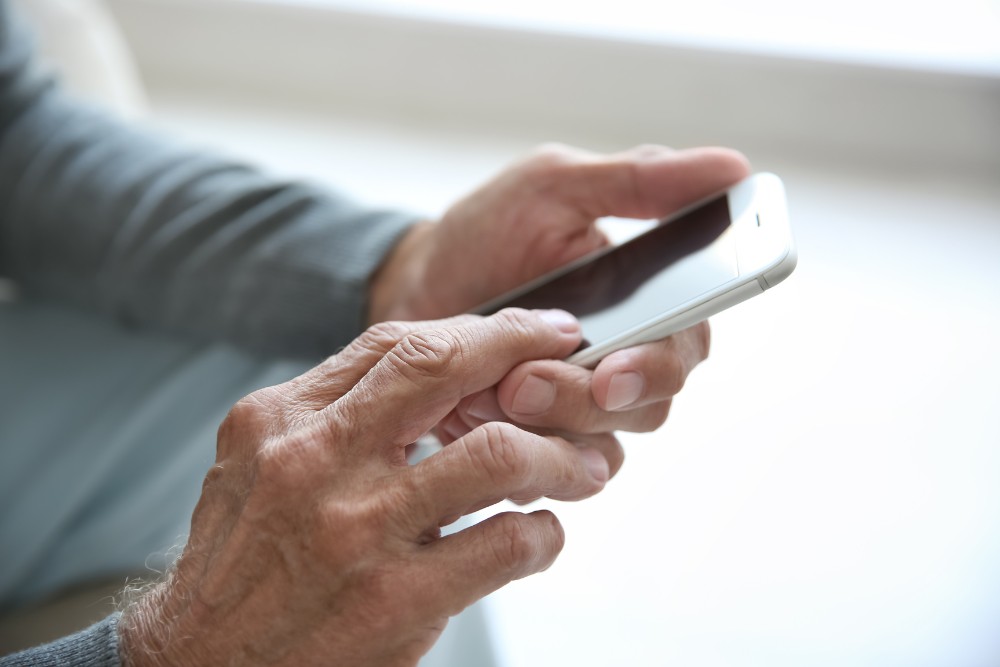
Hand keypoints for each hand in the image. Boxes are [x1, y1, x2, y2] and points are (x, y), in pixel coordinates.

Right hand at [120, 309, 618, 666]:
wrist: (203, 666)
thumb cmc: (240, 562)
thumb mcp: (257, 463)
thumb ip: (332, 413)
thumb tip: (434, 374)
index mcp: (282, 419)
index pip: (397, 342)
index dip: (481, 329)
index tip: (527, 329)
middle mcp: (314, 461)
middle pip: (444, 369)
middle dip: (525, 352)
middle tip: (572, 361)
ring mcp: (356, 529)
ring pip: (496, 454)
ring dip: (558, 456)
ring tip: (581, 467)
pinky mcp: (394, 600)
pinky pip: (505, 545)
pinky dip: (544, 535)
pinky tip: (540, 536)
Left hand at [369, 144, 749, 437]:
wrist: (413, 287)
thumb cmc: (487, 233)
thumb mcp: (554, 187)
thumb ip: (639, 180)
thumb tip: (735, 166)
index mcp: (648, 301)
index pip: (688, 344)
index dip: (661, 364)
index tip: (614, 369)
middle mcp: (625, 360)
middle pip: (649, 406)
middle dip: (585, 399)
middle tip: (524, 382)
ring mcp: (583, 406)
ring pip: (605, 446)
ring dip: (549, 426)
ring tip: (490, 392)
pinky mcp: (543, 441)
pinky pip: (557, 472)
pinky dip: (521, 453)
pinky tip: (475, 417)